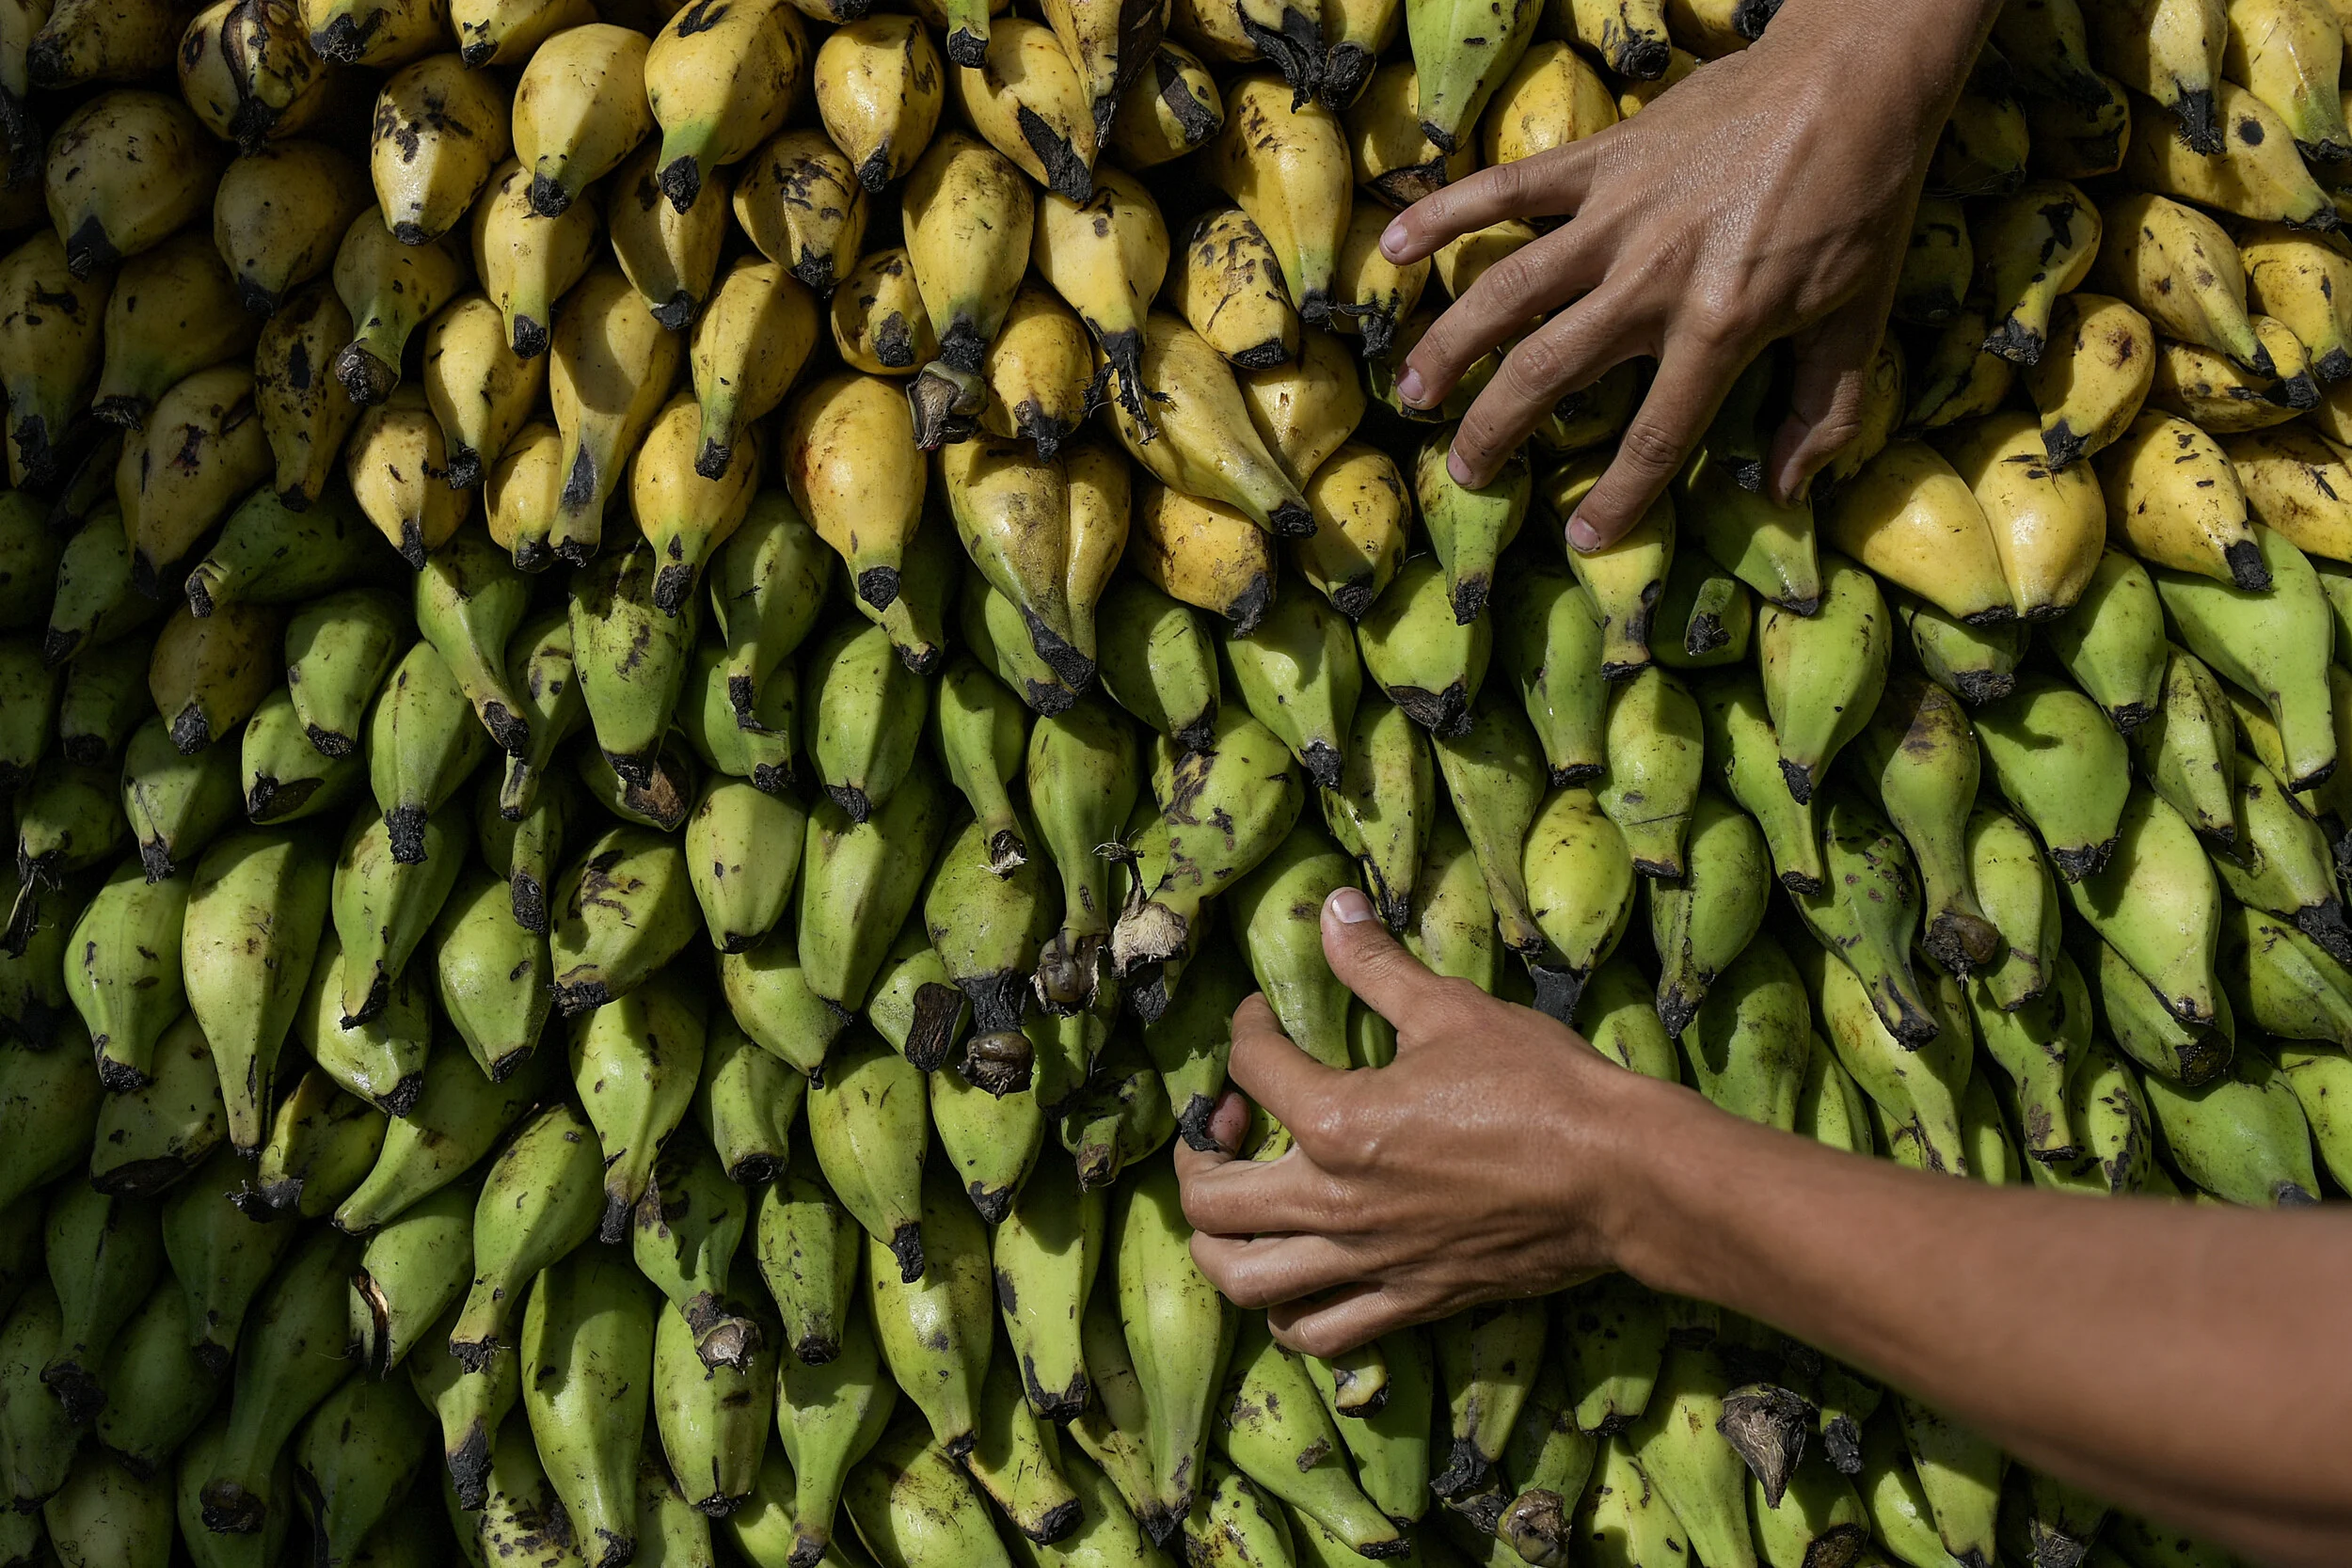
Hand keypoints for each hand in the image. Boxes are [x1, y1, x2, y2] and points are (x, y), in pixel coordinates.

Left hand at [1173, 885, 1671, 1357]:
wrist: (1621, 1176)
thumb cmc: (1542, 1086)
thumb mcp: (1452, 1009)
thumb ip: (1377, 965)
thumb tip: (1333, 908)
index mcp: (1338, 1122)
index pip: (1250, 1070)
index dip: (1246, 1031)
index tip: (1263, 1018)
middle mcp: (1337, 1203)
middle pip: (1211, 1202)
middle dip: (1195, 1159)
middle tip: (1222, 1128)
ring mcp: (1370, 1262)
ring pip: (1246, 1282)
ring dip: (1221, 1247)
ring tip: (1238, 1212)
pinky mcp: (1409, 1300)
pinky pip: (1319, 1331)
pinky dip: (1289, 1314)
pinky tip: (1297, 1277)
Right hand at [1380, 1, 1990, 544]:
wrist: (1855, 76)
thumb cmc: (1864, 200)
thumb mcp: (1860, 316)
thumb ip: (1822, 411)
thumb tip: (1784, 491)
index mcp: (1721, 324)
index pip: (1658, 432)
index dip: (1620, 496)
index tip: (1583, 538)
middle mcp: (1653, 277)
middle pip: (1548, 370)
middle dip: (1495, 429)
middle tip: (1463, 469)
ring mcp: (1618, 216)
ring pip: (1508, 288)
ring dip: (1450, 344)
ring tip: (1412, 392)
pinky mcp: (1602, 160)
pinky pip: (1509, 187)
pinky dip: (1447, 211)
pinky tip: (1393, 245)